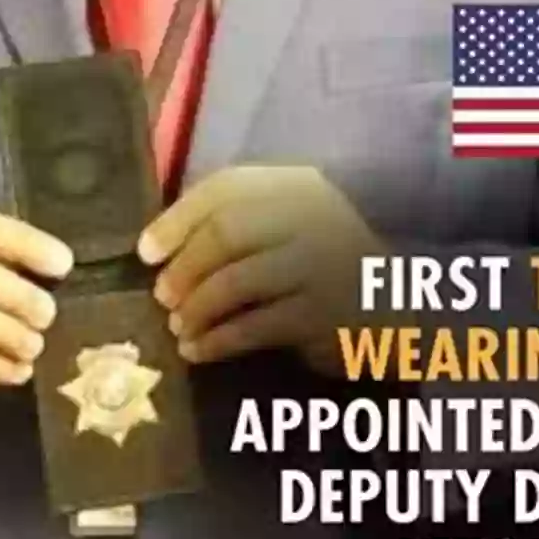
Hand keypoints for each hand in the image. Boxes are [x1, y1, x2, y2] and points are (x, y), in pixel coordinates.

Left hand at [137, 165, 377, 374]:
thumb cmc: (323, 267)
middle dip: (184, 267)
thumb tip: (157, 248)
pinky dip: (218, 341)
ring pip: (236, 281)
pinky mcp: (323, 313)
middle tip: (162, 297)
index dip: (178, 218)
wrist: (394, 311)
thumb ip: (237, 225)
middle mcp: (311, 215)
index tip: (145, 251)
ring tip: (178, 328)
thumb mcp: (286, 230)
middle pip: (226, 232)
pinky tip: (199, 352)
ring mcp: (321, 263)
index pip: (226, 188)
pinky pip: (255, 326)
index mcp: (296, 186)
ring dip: (196, 307)